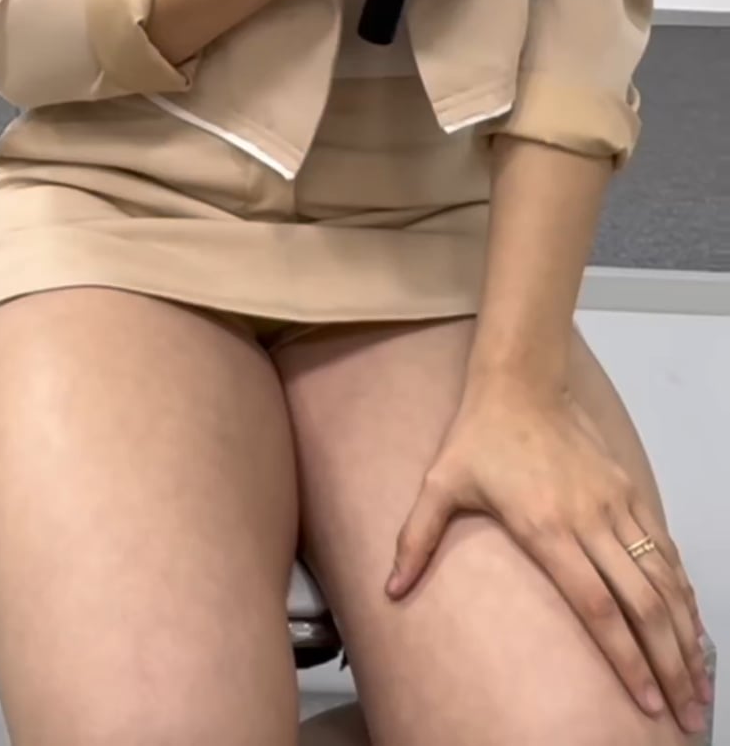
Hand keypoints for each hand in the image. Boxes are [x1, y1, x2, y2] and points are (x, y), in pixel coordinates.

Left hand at [386, 378, 710, 733]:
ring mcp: (614, 503)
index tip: (644, 700)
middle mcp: (589, 519)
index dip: (625, 657)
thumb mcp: (440, 485)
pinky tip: (691, 622)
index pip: (597, 606)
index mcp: (545, 527)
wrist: (521, 379)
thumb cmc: (478, 435)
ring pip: (662, 577)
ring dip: (685, 632)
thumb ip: (416, 540)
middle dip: (669, 662)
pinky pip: (663, 546)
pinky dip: (682, 587)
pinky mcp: (627, 488)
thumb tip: (390, 589)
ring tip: (698, 681)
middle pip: (641, 603)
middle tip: (685, 710)